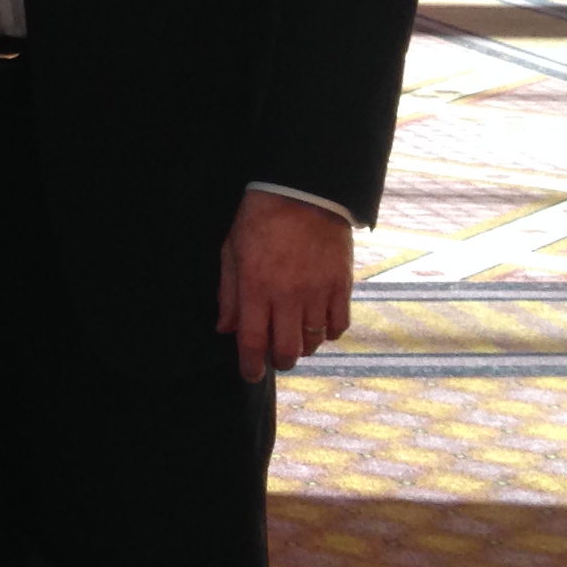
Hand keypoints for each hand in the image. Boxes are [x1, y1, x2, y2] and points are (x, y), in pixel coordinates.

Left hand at [216, 190, 355, 380]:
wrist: (303, 192)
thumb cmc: (260, 220)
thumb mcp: (232, 252)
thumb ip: (229, 294)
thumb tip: (225, 329)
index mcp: (256, 288)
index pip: (252, 342)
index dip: (249, 365)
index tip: (249, 375)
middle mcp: (289, 296)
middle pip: (288, 351)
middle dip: (279, 362)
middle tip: (275, 358)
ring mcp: (318, 292)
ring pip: (314, 342)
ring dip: (304, 347)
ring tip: (296, 337)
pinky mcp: (341, 286)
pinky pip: (339, 325)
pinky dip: (329, 333)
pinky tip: (319, 325)